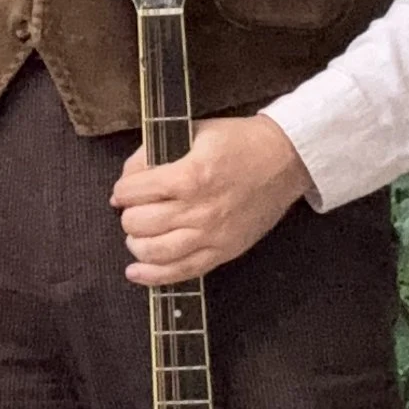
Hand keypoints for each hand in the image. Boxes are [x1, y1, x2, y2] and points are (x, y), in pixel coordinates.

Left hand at [112, 115, 311, 285]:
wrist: (285, 159)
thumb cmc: (239, 142)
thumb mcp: (192, 132)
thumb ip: (155, 151)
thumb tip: (129, 176)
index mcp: (189, 176)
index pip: (134, 191)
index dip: (122, 189)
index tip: (125, 190)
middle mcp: (198, 209)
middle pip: (139, 223)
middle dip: (129, 215)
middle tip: (134, 209)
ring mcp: (211, 235)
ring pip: (155, 251)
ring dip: (136, 243)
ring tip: (137, 234)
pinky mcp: (223, 252)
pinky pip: (182, 272)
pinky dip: (154, 276)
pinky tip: (136, 271)